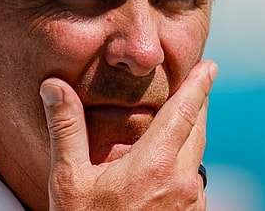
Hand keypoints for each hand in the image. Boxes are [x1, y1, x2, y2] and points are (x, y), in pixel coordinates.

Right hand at [39, 59, 216, 209]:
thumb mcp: (69, 181)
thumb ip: (66, 130)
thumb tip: (53, 86)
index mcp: (157, 164)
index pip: (186, 112)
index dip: (199, 85)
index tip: (211, 66)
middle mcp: (183, 182)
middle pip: (198, 131)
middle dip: (197, 106)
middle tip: (197, 85)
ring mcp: (191, 205)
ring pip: (197, 159)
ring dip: (189, 138)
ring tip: (177, 126)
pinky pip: (193, 183)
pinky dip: (184, 166)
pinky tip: (167, 170)